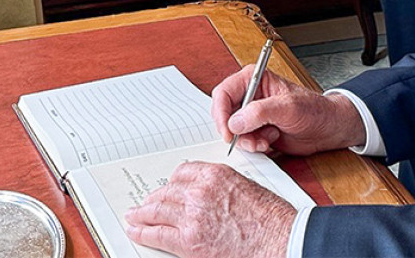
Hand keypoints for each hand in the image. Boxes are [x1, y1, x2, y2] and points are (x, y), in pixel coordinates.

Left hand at [125, 162, 292, 257]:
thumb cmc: (271, 218)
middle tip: (145, 203)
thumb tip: (209, 197)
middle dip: (154, 199)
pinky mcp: (189, 240)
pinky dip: (143, 232)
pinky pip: (158, 233)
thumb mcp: (246, 188)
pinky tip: (136, 231)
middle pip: (167, 192)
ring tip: (134, 216)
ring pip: (157, 211)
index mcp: (214, 175)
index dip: (171, 183)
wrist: (280, 239)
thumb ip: (221, 188)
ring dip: (143, 214)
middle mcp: (199, 192)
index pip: (181, 173)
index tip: (166, 188)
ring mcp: (192, 216)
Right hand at [212, 66, 366, 156]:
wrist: (327, 129)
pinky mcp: (256, 129)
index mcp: (254, 79)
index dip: (221, 113)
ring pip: (233, 130)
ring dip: (247, 140)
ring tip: (267, 139)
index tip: (228, 131)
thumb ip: (260, 112)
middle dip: (235, 131)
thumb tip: (235, 122)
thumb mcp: (288, 108)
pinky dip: (253, 145)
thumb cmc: (314, 110)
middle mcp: (250, 95)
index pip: (224, 93)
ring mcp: (252, 114)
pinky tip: (270, 142)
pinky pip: (243, 140)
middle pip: (224, 113)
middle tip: (249, 139)